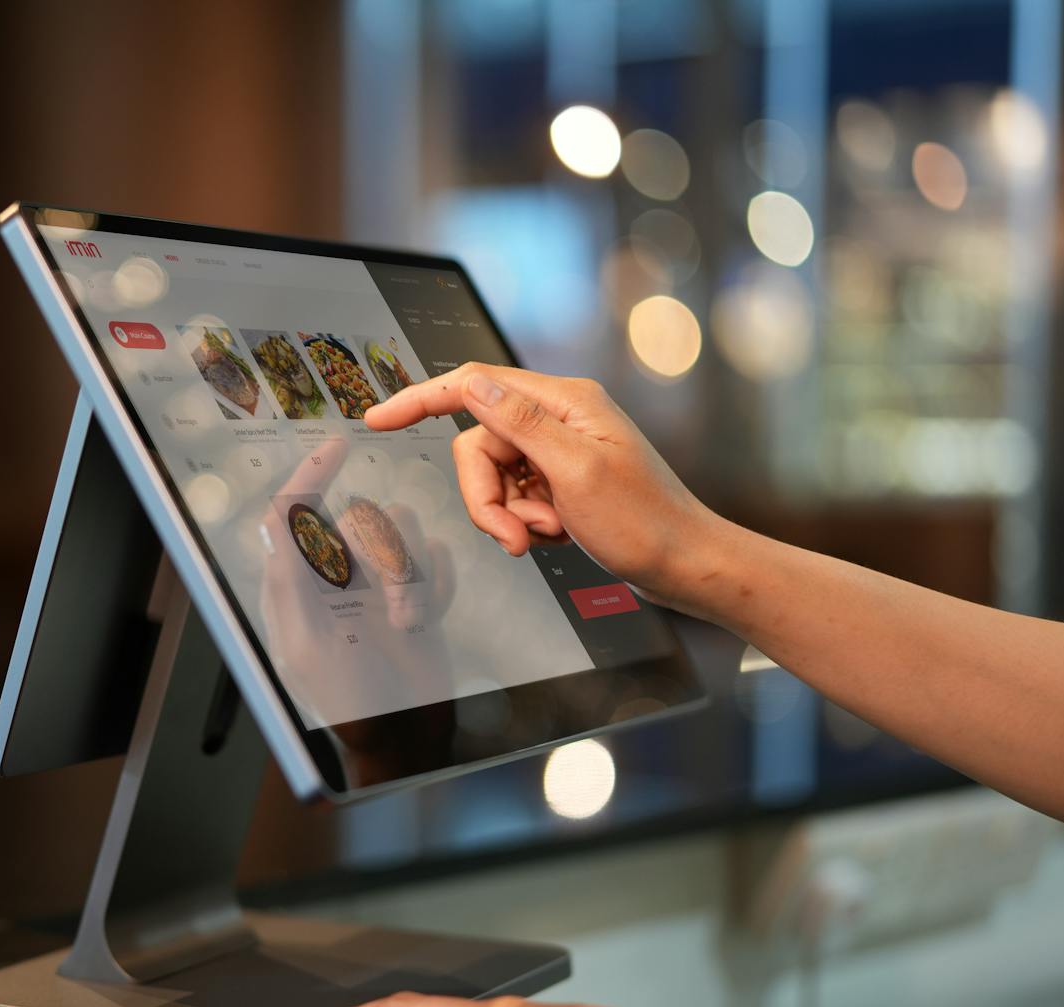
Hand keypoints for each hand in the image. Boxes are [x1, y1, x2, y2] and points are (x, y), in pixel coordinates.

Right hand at [364, 366, 723, 607]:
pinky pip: (514, 496)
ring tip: (546, 535)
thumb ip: (519, 423)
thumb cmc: (646, 523)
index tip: (377, 419)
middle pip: (478, 445)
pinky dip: (526, 521)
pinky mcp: (561, 479)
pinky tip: (559, 534)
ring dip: (509, 514)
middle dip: (485, 496)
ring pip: (493, 476)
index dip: (420, 399)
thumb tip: (470, 384)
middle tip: (517, 535)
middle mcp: (559, 417)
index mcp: (564, 402)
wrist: (686, 565)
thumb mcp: (577, 472)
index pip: (472, 384)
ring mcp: (559, 449)